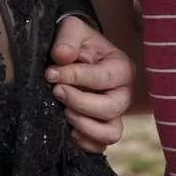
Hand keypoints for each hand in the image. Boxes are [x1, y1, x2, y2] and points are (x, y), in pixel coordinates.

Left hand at [47, 16, 133, 153]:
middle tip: (57, 92)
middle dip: (80, 102)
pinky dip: (85, 142)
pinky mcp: (103, 128)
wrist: (76, 55)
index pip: (103, 78)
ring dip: (84, 126)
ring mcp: (116, 114)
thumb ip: (68, 39)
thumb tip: (61, 57)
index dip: (75, 77)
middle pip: (111, 108)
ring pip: (111, 133)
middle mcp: (124, 93)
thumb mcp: (72, 29)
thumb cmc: (77, 42)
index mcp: (122, 68)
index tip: (51, 73)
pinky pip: (100, 146)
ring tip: (64, 113)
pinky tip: (68, 130)